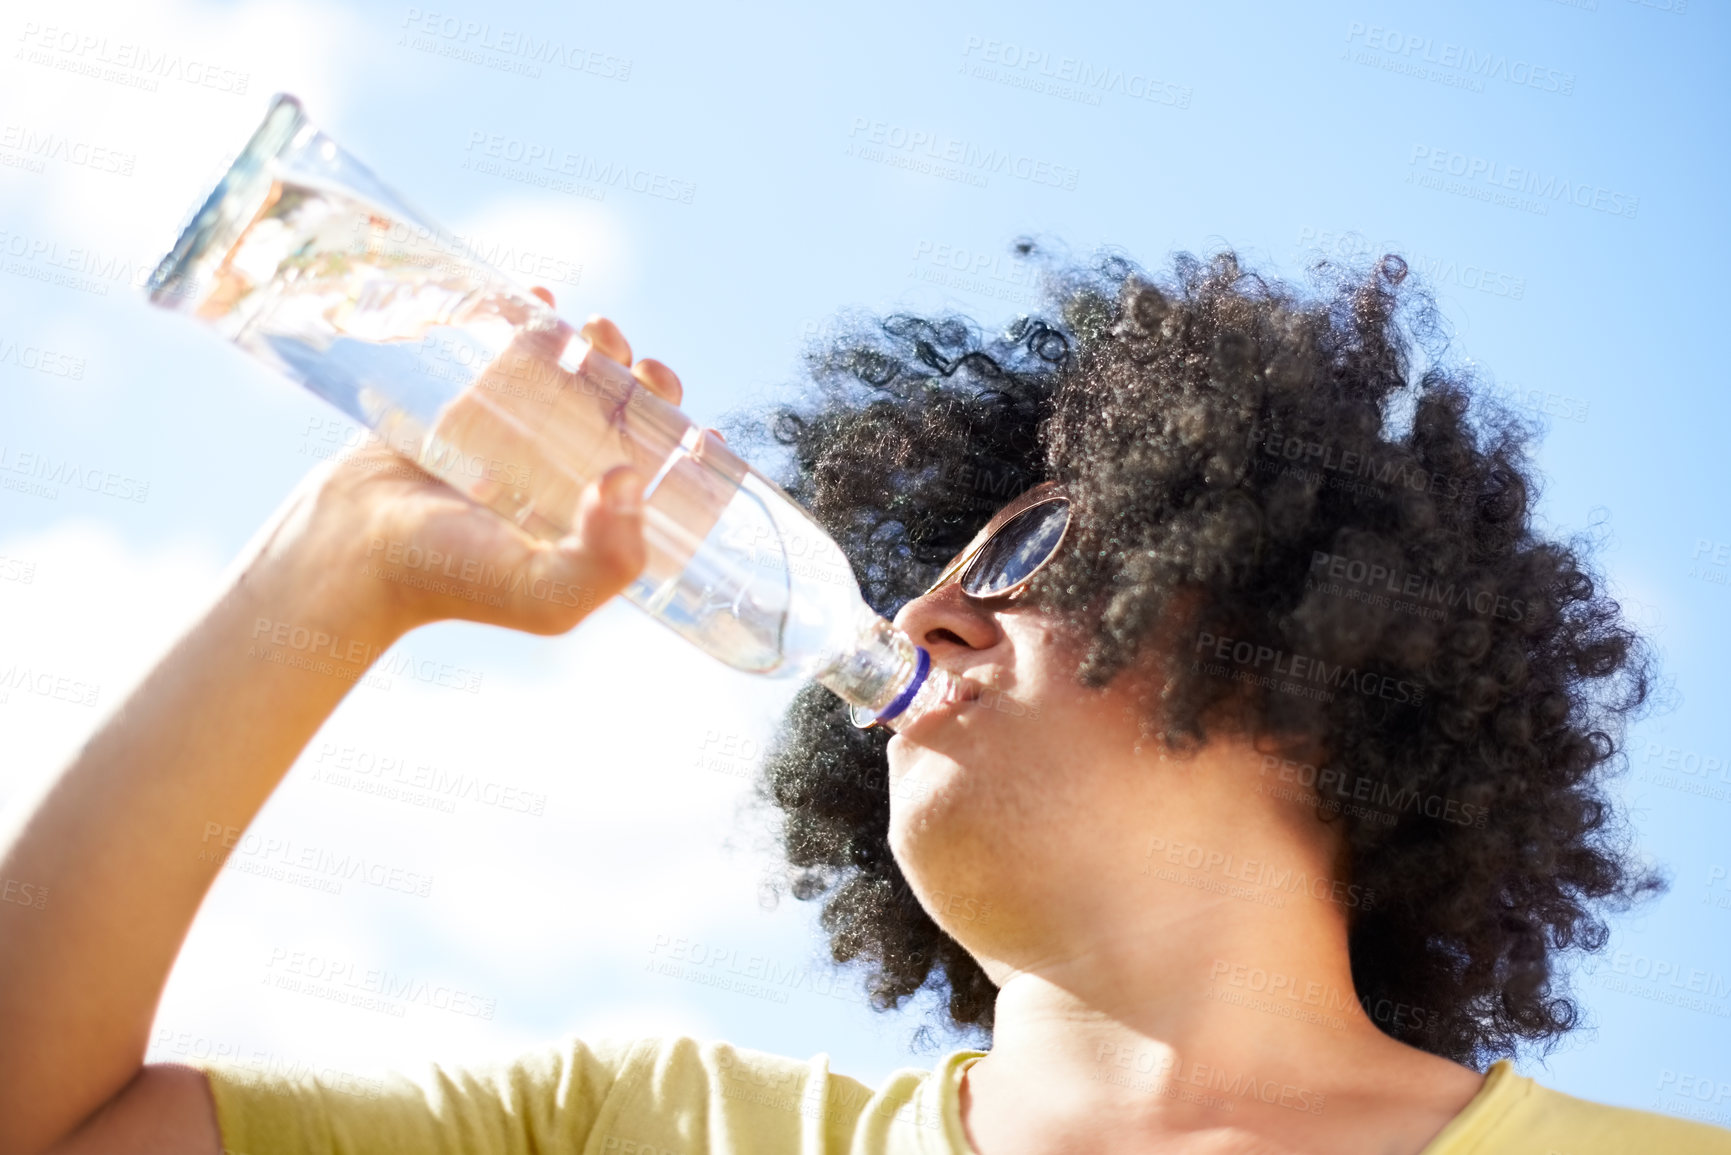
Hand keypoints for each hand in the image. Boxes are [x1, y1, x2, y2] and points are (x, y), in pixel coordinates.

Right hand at [249, 294, 685, 641]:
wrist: (353, 549)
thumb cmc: (451, 582)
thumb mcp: (545, 596)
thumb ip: (605, 563)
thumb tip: (634, 480)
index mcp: (591, 525)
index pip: (659, 484)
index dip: (689, 455)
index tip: (705, 433)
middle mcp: (562, 481)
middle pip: (625, 420)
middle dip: (648, 388)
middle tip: (646, 370)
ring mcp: (517, 439)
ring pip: (578, 380)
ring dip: (601, 347)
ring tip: (600, 331)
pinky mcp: (470, 403)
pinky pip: (512, 350)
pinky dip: (531, 318)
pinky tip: (542, 299)